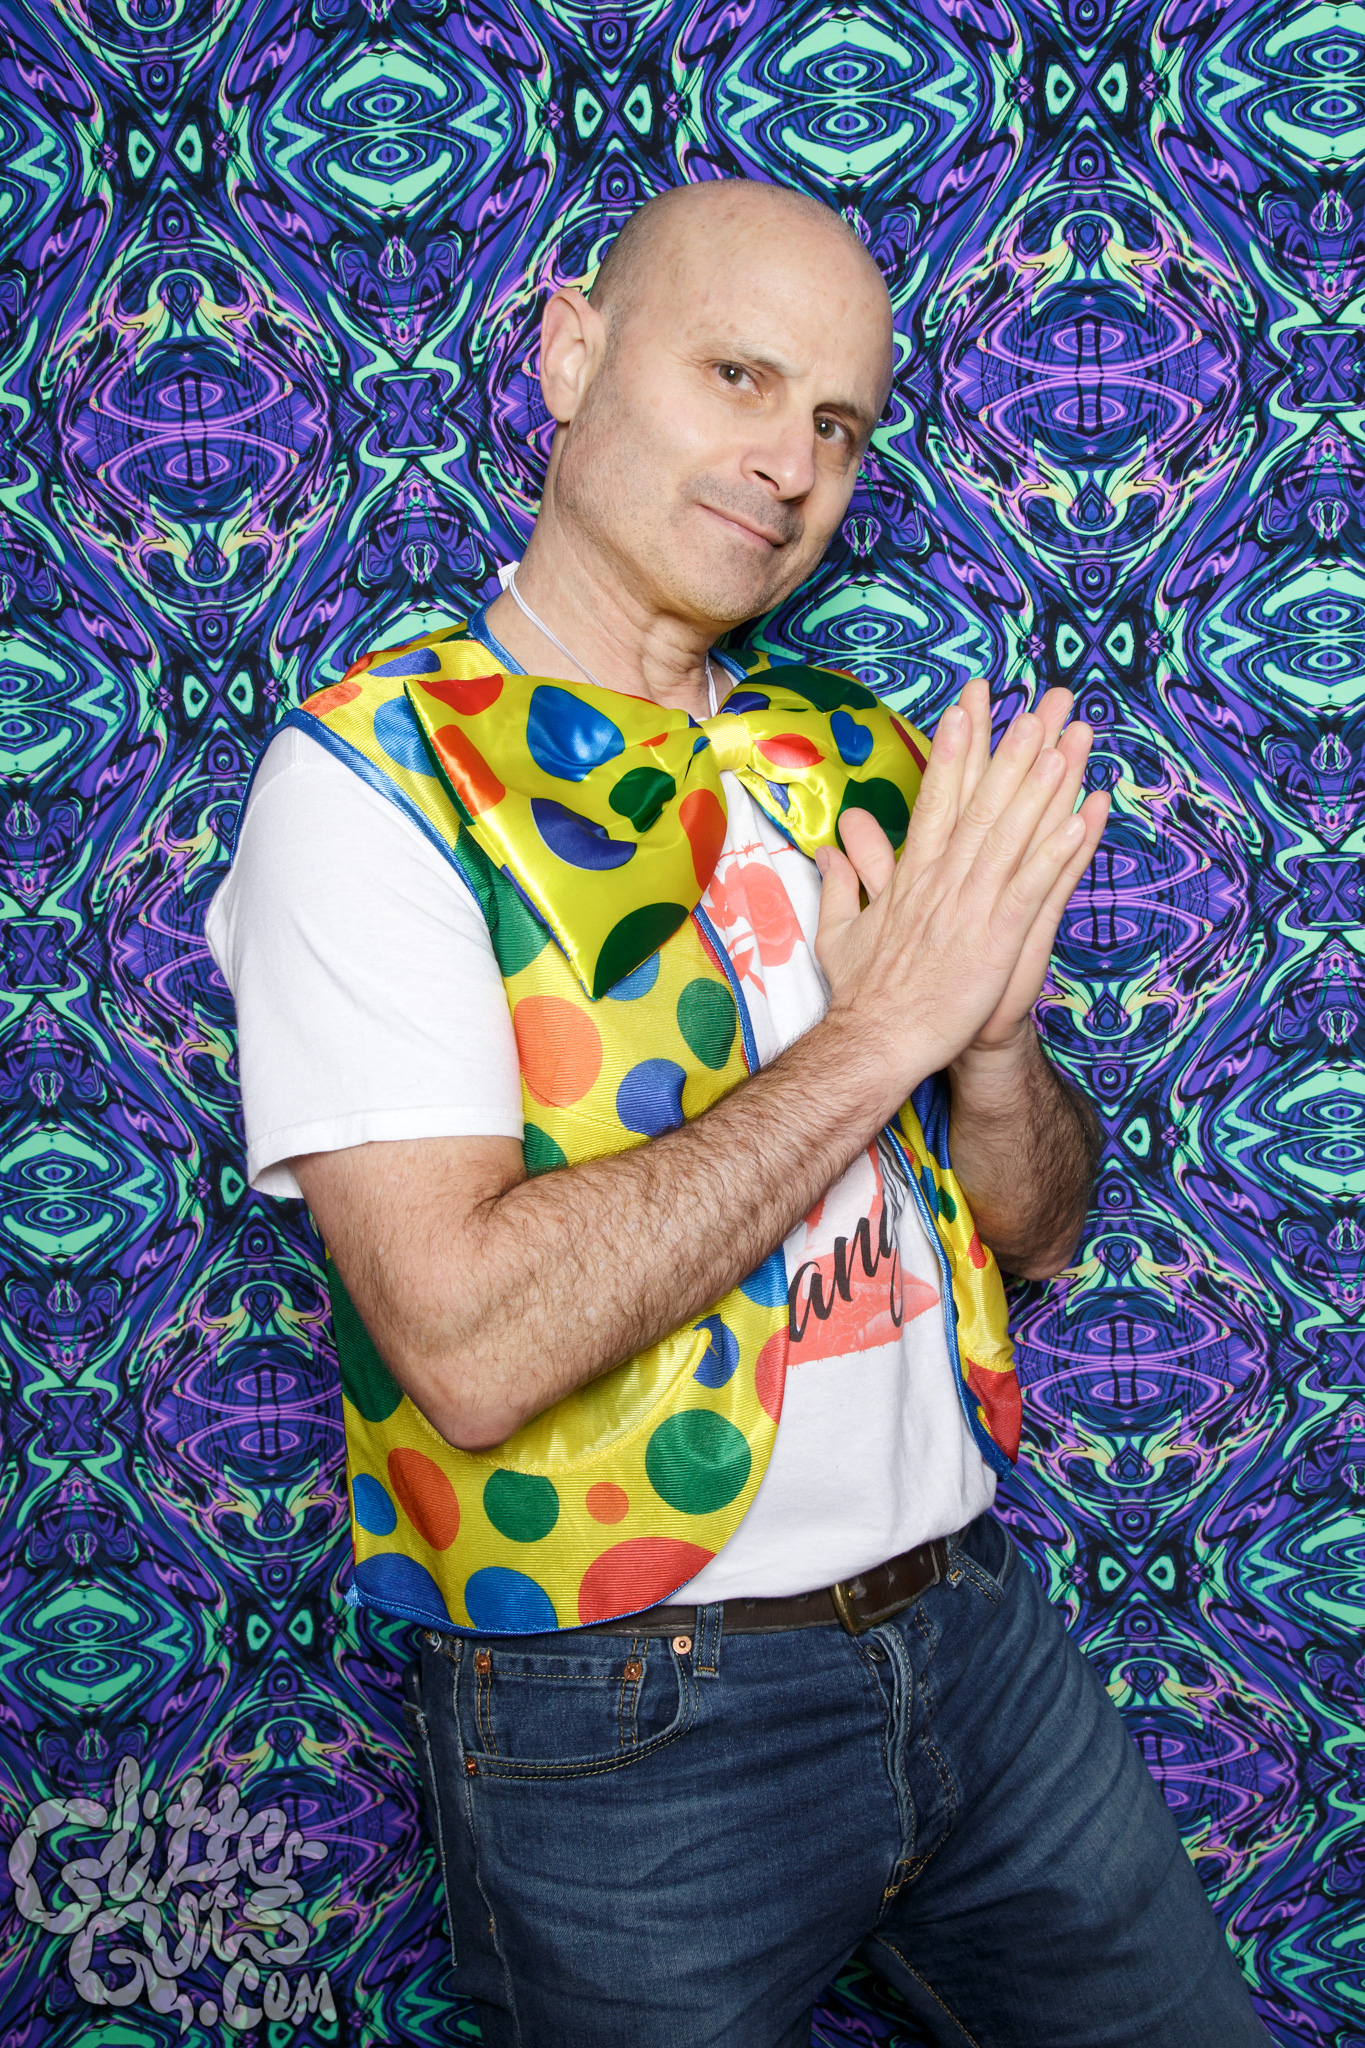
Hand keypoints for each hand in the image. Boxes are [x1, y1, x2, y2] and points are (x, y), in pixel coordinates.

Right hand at [812, 679, 1108, 1115]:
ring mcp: (970, 905)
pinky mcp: (995, 937)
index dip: (957, 748)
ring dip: (1042, 781)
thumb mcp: (840, 930)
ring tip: (1065, 737)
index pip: (937, 797)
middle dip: (1014, 746)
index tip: (971, 703)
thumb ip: (844, 883)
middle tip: (1042, 700)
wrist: (875, 1041)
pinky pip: (1033, 885)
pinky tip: (1080, 815)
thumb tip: (832, 848)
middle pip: (983, 799)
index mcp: (913, 874)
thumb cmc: (862, 994)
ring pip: (1011, 830)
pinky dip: (1057, 849)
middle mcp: (943, 878)